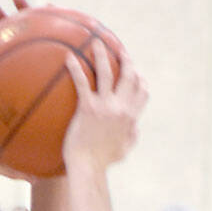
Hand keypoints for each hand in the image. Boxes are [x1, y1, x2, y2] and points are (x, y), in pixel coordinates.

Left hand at [61, 40, 145, 173]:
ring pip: (107, 73)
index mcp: (130, 117)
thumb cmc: (103, 161)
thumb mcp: (124, 150)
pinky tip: (68, 57)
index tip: (136, 72)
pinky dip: (76, 68)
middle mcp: (120, 108)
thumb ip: (132, 136)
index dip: (140, 79)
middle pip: (128, 77)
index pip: (142, 92)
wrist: (88, 167)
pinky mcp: (87, 109)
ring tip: (97, 43)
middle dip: (126, 61)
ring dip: (103, 55)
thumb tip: (136, 127)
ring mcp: (104, 107)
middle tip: (120, 51)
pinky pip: (82, 83)